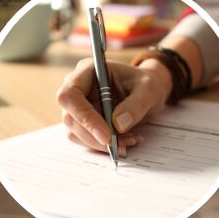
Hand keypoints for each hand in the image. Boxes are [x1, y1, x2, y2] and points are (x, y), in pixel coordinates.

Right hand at [55, 58, 172, 155]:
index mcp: (87, 71)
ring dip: (101, 144)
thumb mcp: (149, 90)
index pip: (70, 95)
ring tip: (131, 140)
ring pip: (76, 133)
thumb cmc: (146, 85)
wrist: (147, 92)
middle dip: (95, 137)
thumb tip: (118, 124)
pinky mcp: (84, 122)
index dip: (84, 117)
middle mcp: (77, 88)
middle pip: (70, 118)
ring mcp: (78, 106)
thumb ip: (136, 104)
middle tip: (122, 145)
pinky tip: (126, 140)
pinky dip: (105, 146)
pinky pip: (86, 140)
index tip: (106, 136)